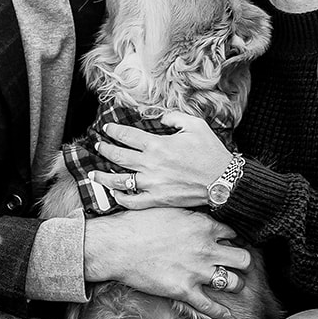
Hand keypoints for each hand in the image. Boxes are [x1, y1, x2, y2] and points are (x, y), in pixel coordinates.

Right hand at [84, 206, 250, 318]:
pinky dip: (220, 311)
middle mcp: (206, 249)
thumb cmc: (137, 224)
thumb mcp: (170, 209)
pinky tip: (224, 313)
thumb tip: (202, 217)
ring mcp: (197, 271)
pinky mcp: (184, 290)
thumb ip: (191, 215)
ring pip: (234, 283)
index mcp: (204, 226)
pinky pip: (211, 306)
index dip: (230, 239)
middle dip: (242, 263)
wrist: (116, 245)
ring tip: (231, 284)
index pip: (233, 233)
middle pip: (244, 259)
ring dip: (234, 284)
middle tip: (237, 265)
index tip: (226, 244)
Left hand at [91, 112, 233, 208]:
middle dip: (104, 149)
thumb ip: (174, 117)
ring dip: (103, 176)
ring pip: (119, 181)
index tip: (106, 128)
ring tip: (93, 174)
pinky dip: (121, 198)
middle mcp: (151, 165)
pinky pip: (133, 201)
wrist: (224, 181)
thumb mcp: (195, 125)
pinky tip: (114, 194)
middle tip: (98, 146)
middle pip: (118, 156)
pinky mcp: (158, 200)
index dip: (113, 131)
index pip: (127, 136)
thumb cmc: (211, 152)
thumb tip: (159, 117)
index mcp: (158, 145)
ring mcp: (152, 184)